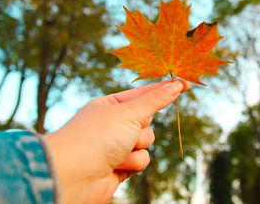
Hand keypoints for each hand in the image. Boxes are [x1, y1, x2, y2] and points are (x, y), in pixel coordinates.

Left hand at [45, 80, 189, 203]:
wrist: (73, 175)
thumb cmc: (96, 136)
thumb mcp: (129, 112)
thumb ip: (155, 100)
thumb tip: (175, 85)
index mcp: (110, 104)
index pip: (143, 94)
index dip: (164, 89)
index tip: (185, 84)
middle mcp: (113, 124)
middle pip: (147, 121)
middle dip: (141, 129)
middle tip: (128, 132)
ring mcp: (115, 145)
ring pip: (146, 142)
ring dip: (136, 147)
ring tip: (117, 152)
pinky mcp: (119, 165)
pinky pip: (140, 160)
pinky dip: (132, 163)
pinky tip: (116, 166)